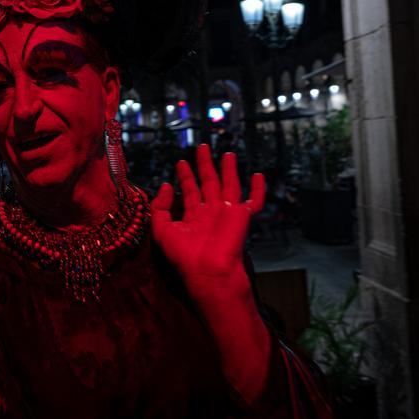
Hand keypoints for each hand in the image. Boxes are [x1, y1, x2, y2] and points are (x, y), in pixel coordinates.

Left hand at [150, 145, 264, 300]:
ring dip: (228, 169)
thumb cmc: (184, 257)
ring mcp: (227, 213)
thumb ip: (160, 207)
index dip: (185, 176)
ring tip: (226, 153)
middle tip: (202, 147)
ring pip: (229, 185)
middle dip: (204, 165)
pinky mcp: (242, 216)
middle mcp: (211, 212)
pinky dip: (259, 189)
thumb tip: (166, 185)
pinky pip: (255, 200)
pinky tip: (259, 175)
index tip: (181, 163)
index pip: (190, 191)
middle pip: (208, 182)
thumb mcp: (161, 230)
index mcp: (193, 216)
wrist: (208, 271)